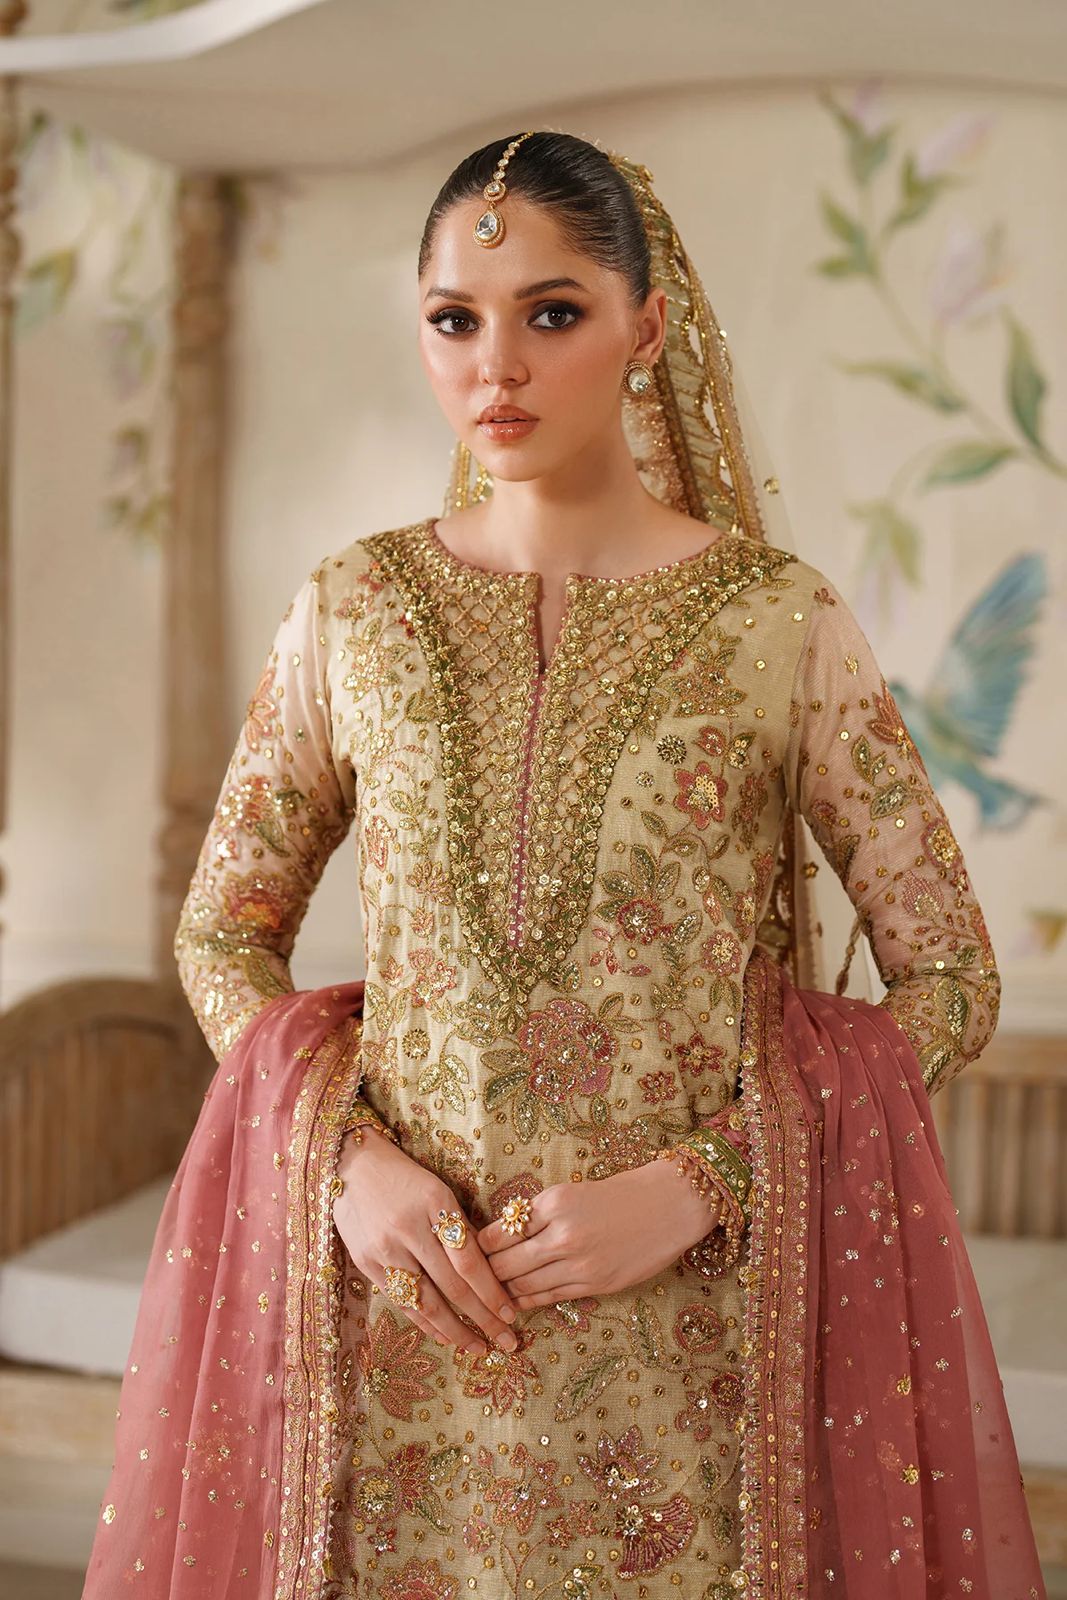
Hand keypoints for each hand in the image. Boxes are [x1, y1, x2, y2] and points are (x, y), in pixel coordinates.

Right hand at [332, 1127, 519, 1355]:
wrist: (353, 1166)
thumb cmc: (406, 1178)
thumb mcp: (439, 1191)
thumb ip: (461, 1228)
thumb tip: (490, 1268)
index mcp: (434, 1205)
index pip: (469, 1261)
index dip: (491, 1292)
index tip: (511, 1314)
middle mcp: (408, 1230)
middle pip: (451, 1286)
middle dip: (482, 1318)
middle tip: (506, 1342)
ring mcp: (384, 1249)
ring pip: (425, 1302)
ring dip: (455, 1331)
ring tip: (478, 1348)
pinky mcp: (366, 1263)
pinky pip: (401, 1301)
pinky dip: (424, 1323)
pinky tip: (444, 1337)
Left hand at [476, 1158, 723, 1310]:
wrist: (667, 1206)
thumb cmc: (617, 1195)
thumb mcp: (571, 1193)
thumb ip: (537, 1214)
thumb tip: (498, 1236)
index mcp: (553, 1203)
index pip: (500, 1232)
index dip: (477, 1246)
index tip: (463, 1252)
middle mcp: (563, 1234)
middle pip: (505, 1263)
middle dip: (483, 1274)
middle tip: (466, 1280)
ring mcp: (579, 1263)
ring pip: (524, 1285)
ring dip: (502, 1292)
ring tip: (485, 1295)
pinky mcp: (595, 1284)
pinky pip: (549, 1297)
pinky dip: (527, 1300)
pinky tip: (515, 1302)